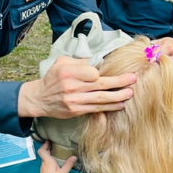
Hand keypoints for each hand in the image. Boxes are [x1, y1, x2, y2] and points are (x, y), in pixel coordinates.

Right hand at [19, 56, 135, 118]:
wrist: (39, 98)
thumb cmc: (53, 78)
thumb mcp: (62, 62)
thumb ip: (80, 61)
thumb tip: (98, 61)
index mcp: (68, 72)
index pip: (92, 72)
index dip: (102, 72)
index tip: (109, 70)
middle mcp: (71, 87)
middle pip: (100, 85)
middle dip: (119, 83)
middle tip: (133, 79)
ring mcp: (74, 101)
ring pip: (100, 99)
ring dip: (117, 97)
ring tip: (130, 94)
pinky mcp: (76, 111)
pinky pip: (96, 109)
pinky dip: (109, 107)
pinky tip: (119, 105)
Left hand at [37, 141, 77, 172]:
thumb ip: (68, 164)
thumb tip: (74, 156)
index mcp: (47, 162)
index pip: (42, 150)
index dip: (44, 145)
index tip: (49, 141)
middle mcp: (43, 164)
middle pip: (44, 154)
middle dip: (48, 148)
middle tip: (55, 145)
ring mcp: (42, 170)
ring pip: (45, 160)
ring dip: (49, 155)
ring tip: (57, 153)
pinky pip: (46, 165)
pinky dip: (49, 161)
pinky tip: (56, 164)